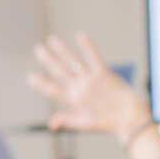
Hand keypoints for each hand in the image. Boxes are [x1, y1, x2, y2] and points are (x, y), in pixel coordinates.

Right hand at [30, 33, 152, 136]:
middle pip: (59, 71)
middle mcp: (80, 88)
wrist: (129, 118)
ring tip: (52, 40)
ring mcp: (91, 79)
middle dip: (47, 59)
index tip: (30, 77)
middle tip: (38, 49)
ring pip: (72, 61)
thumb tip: (51, 123)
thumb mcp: (84, 123)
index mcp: (74, 100)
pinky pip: (93, 56)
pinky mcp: (104, 73)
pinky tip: (80, 35)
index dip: (40, 83)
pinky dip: (87, 45)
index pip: (52, 90)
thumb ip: (66, 120)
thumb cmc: (108, 121)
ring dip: (61, 49)